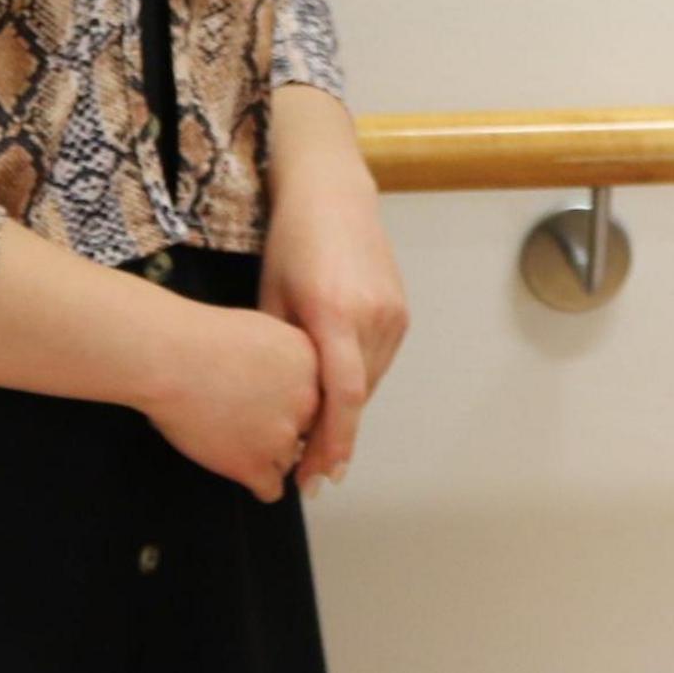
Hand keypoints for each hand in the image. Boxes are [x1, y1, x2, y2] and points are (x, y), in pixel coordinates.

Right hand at [141, 303, 322, 501]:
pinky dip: (256, 482)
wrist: (168, 358)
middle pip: (305, 430)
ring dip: (266, 455)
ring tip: (236, 441)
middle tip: (250, 423)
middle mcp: (306, 401)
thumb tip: (285, 383)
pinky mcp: (254, 465)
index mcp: (310, 364)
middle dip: (280, 429)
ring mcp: (281, 436)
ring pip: (288, 460)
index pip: (316, 398)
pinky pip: (270, 489)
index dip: (290, 403)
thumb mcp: (262, 330)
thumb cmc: (200, 338)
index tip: (269, 404)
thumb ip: (285, 360)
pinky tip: (239, 467)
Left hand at [262, 116, 409, 494]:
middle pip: (357, 396)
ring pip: (370, 381)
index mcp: (335, 315)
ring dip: (347, 410)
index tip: (316, 477)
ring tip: (319, 440)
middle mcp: (372, 317)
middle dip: (334, 436)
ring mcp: (392, 313)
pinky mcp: (401, 310)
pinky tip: (336, 393)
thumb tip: (279, 404)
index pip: (342, 397)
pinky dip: (359, 380)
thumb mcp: (272, 297)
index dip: (331, 443)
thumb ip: (281, 352)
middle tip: (308, 470)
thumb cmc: (291, 243)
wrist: (333, 195)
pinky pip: (380, 359)